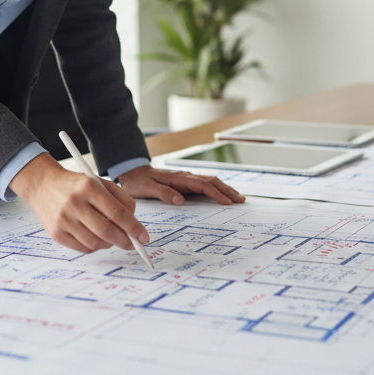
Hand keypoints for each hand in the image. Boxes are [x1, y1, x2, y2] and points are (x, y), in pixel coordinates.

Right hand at [10, 152, 150, 254]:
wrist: (42, 185)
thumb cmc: (75, 184)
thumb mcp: (98, 182)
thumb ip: (119, 198)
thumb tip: (134, 221)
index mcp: (88, 187)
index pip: (117, 212)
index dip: (133, 227)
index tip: (144, 236)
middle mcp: (75, 203)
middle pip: (107, 230)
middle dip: (125, 240)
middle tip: (133, 244)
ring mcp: (64, 220)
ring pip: (96, 242)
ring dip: (110, 244)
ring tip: (112, 238)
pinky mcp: (56, 233)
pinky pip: (83, 248)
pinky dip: (95, 247)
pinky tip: (97, 239)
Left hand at [116, 165, 244, 205]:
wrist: (132, 171)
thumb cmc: (138, 182)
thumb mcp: (147, 189)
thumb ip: (163, 193)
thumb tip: (181, 200)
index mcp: (179, 179)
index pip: (202, 186)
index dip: (216, 194)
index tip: (228, 203)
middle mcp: (185, 176)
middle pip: (212, 181)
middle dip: (227, 190)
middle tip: (241, 200)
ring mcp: (186, 178)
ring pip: (210, 181)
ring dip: (225, 188)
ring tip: (237, 197)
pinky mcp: (185, 181)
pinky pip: (205, 184)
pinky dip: (217, 188)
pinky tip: (222, 194)